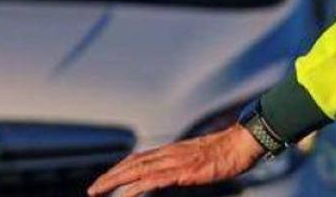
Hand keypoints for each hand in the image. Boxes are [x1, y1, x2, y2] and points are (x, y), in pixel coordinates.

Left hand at [86, 124, 264, 196]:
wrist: (242, 144)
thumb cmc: (228, 152)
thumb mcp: (202, 158)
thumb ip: (187, 164)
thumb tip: (182, 171)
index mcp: (173, 150)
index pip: (139, 158)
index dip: (121, 168)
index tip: (107, 178)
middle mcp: (169, 153)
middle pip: (131, 163)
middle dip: (110, 176)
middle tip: (93, 189)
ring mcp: (174, 161)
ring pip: (136, 170)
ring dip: (114, 181)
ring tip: (97, 191)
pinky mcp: (182, 171)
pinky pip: (153, 180)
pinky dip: (135, 187)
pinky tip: (124, 195)